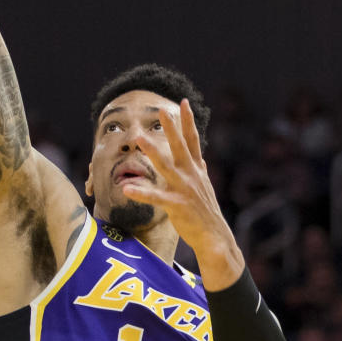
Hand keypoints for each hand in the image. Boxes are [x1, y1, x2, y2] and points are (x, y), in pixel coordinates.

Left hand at [136, 100, 243, 287]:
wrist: (215, 237)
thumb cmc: (206, 212)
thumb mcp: (205, 187)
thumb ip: (200, 171)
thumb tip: (201, 158)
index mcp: (197, 170)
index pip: (192, 141)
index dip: (188, 121)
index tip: (183, 103)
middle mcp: (191, 176)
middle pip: (180, 146)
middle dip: (171, 127)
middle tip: (162, 109)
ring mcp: (184, 190)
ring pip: (166, 166)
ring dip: (152, 151)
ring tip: (138, 139)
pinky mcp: (177, 206)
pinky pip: (155, 198)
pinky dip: (141, 193)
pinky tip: (126, 189)